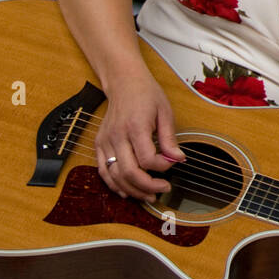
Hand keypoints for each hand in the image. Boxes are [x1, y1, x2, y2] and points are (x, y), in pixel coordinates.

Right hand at [95, 69, 183, 201]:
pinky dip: (114, 185)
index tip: (172, 163)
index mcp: (135, 126)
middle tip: (163, 189)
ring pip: (115, 176)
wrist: (123, 83)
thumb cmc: (146, 95)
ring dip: (132, 190)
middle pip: (129, 172)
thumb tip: (178, 159)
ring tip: (149, 196)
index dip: (162, 167)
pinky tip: (127, 191)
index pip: (147, 159)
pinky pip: (103, 171)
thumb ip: (169, 138)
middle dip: (148, 186)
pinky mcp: (99, 144)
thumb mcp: (165, 112)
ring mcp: (105, 141)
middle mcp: (117, 136)